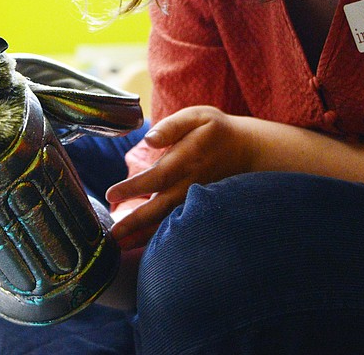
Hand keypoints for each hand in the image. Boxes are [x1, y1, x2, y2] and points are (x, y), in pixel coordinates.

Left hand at [104, 107, 363, 249]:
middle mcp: (191, 184)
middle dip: (135, 223)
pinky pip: (181, 223)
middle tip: (112, 237)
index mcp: (186, 160)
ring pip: (169, 221)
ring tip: (122, 247)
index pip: (154, 177)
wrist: (253, 151)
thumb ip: (172, 126)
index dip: (132, 188)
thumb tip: (149, 139)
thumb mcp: (198, 116)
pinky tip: (147, 244)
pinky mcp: (202, 206)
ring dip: (145, 235)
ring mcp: (198, 198)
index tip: (111, 196)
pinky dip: (163, 235)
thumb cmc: (219, 130)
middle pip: (159, 208)